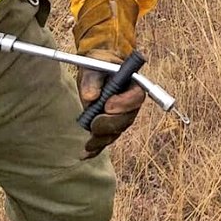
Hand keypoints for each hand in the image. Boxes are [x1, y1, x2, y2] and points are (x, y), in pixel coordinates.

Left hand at [73, 0, 141, 157]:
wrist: (96, 70)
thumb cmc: (97, 65)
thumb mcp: (94, 67)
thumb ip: (92, 80)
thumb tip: (90, 96)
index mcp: (133, 86)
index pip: (135, 98)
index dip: (123, 104)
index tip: (107, 105)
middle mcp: (130, 105)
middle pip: (126, 120)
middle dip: (110, 124)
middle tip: (94, 124)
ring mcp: (120, 117)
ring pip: (115, 132)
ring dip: (102, 139)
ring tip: (88, 144)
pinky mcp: (109, 125)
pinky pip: (105, 139)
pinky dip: (95, 148)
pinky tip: (85, 155)